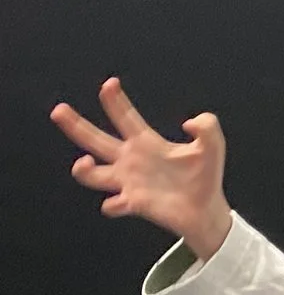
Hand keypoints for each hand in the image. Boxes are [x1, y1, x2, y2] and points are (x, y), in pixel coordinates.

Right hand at [52, 78, 234, 258]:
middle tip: (59, 109)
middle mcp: (131, 161)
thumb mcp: (213, 147)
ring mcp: (129, 183)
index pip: (125, 118)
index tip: (110, 84)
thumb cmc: (205, 178)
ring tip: (85, 162)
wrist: (206, 211)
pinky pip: (113, 205)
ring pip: (92, 175)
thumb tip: (191, 122)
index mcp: (147, 143)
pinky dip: (112, 204)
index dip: (116, 101)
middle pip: (95, 139)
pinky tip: (119, 202)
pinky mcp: (134, 204)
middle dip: (75, 125)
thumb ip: (209, 128)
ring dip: (84, 170)